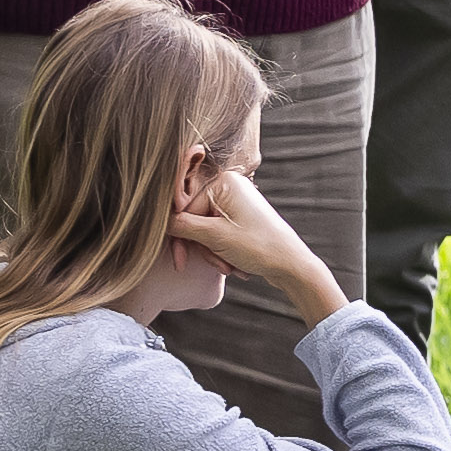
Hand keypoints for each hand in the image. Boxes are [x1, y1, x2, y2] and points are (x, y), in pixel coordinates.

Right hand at [169, 155, 346, 324]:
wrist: (292, 265)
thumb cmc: (258, 246)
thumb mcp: (214, 237)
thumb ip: (183, 226)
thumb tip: (159, 221)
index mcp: (223, 183)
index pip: (185, 211)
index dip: (181, 238)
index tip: (181, 261)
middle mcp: (230, 187)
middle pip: (195, 221)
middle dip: (203, 248)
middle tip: (219, 266)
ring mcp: (236, 202)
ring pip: (206, 231)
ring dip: (214, 254)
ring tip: (231, 267)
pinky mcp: (241, 217)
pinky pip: (219, 235)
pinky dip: (223, 252)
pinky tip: (236, 266)